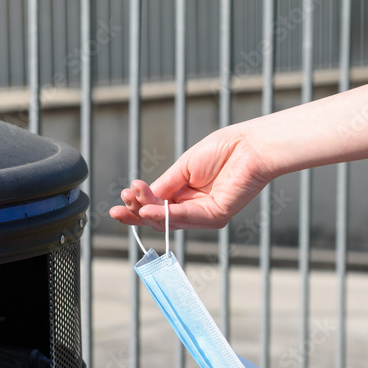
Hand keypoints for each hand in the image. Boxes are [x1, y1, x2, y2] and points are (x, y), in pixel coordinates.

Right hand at [109, 128, 272, 231]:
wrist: (248, 145)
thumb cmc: (222, 150)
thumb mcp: (183, 167)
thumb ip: (164, 186)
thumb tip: (142, 198)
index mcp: (184, 194)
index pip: (156, 206)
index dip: (137, 206)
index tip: (121, 199)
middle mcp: (193, 208)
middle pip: (159, 219)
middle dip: (137, 213)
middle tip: (119, 207)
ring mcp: (205, 215)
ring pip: (168, 222)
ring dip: (147, 212)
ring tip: (132, 199)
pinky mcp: (216, 217)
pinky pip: (186, 218)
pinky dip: (166, 215)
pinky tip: (149, 209)